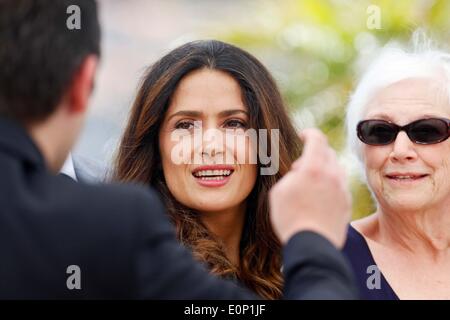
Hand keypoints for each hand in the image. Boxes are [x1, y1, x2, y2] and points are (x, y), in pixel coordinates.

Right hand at [269, 128, 350, 247]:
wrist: (312, 245)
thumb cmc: (290, 218)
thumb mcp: (279, 191)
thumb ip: (291, 175)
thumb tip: (300, 173)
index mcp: (314, 168)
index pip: (317, 139)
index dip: (309, 133)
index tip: (303, 134)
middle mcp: (332, 175)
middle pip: (328, 153)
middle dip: (314, 154)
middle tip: (300, 167)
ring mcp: (342, 190)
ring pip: (336, 170)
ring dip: (323, 170)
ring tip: (310, 184)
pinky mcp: (347, 204)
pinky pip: (340, 186)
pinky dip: (330, 185)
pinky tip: (319, 198)